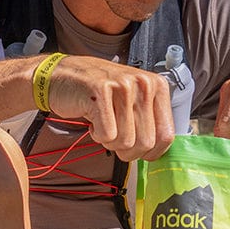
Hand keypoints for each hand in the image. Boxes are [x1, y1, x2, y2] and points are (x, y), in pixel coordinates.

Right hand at [47, 55, 174, 161]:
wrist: (62, 76)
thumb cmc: (100, 93)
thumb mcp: (133, 100)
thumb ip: (150, 121)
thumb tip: (158, 152)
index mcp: (157, 86)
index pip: (167, 135)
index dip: (152, 152)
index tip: (139, 151)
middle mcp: (144, 83)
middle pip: (146, 142)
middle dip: (128, 150)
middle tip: (115, 137)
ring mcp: (122, 86)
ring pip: (126, 142)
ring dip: (110, 142)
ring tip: (103, 124)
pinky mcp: (100, 91)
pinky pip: (107, 135)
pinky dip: (97, 135)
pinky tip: (93, 120)